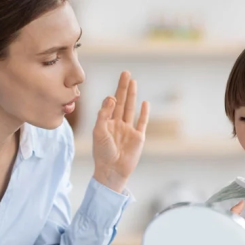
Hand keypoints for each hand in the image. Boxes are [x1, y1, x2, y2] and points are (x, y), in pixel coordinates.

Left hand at [92, 70, 149, 192]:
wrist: (112, 170)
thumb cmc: (102, 153)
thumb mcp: (98, 131)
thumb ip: (104, 114)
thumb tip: (112, 97)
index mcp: (106, 123)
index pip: (109, 104)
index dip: (111, 96)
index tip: (113, 93)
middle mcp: (117, 124)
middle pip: (121, 102)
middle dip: (123, 88)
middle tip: (126, 73)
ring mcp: (128, 130)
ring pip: (130, 108)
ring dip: (132, 95)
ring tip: (133, 81)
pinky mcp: (138, 137)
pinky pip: (142, 122)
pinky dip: (144, 112)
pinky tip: (145, 103)